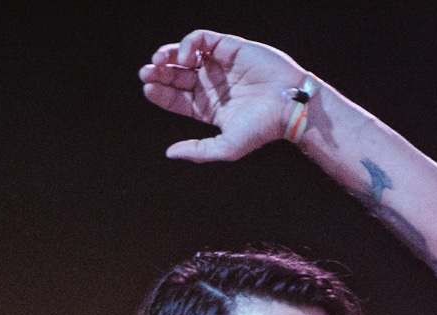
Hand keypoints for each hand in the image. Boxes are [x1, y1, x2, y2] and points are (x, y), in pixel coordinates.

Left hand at [139, 30, 307, 162]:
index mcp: (205, 107)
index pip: (173, 97)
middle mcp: (209, 84)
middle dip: (157, 72)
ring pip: (184, 54)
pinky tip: (187, 58)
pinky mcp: (229, 47)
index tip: (148, 89)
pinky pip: (202, 39)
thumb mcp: (226, 147)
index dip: (158, 92)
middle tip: (146, 73)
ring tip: (159, 61)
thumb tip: (169, 153)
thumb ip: (198, 151)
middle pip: (174, 74)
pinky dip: (189, 44)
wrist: (290, 106)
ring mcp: (219, 65)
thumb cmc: (262, 129)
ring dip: (167, 54)